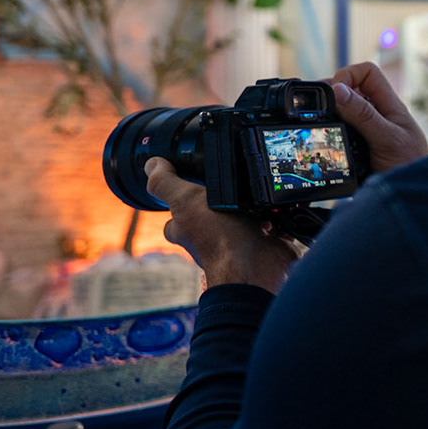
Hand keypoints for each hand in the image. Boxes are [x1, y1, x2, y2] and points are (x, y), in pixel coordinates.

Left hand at [146, 158, 297, 293]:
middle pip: (213, 212)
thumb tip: (152, 164)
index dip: (181, 198)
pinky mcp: (265, 241)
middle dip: (226, 198)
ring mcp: (239, 240)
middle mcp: (211, 237)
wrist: (257, 264)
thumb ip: (165, 183)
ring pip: (245, 215)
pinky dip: (275, 216)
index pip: (176, 215)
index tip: (192, 184)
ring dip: (254, 205)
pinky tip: (275, 210)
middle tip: (234, 185)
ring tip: (257, 197)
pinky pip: (271, 223)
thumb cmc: (218, 238)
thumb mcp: (185, 201)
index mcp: (187, 229)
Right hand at [329, 62, 427, 174]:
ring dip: (330, 114)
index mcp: (389, 105)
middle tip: (318, 110)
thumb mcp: (387, 138)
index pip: (367, 72)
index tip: (335, 93)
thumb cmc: (411, 165)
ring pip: (344, 111)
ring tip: (319, 124)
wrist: (416, 195)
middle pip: (350, 89)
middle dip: (332, 95)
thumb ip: (364, 116)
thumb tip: (338, 90)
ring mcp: (369, 129)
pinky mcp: (360, 146)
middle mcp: (378, 113)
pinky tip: (325, 139)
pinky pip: (342, 130)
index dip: (348, 75)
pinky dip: (331, 130)